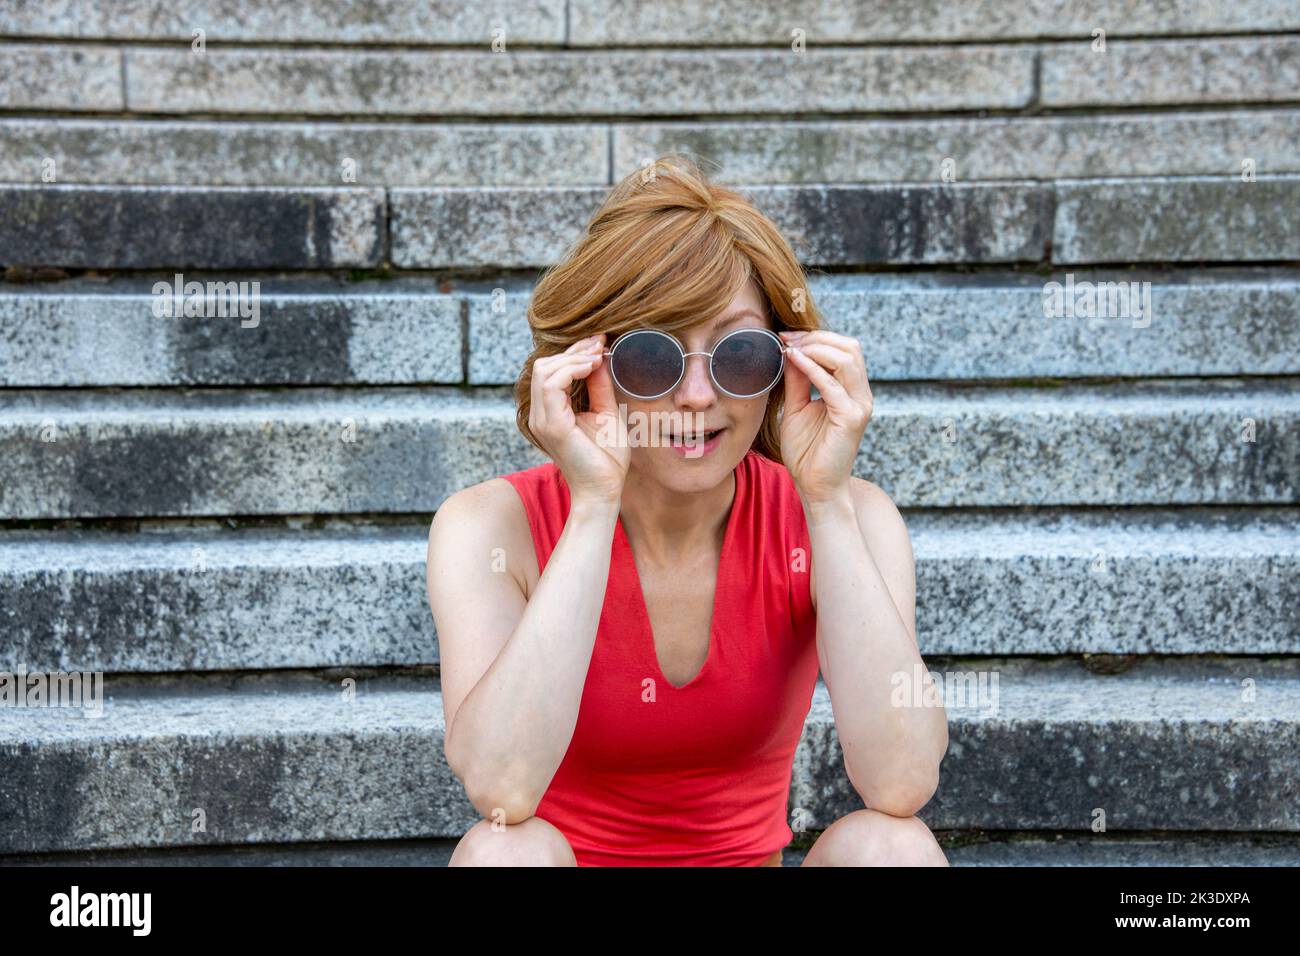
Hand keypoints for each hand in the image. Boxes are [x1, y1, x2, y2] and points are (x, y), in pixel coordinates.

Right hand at [528, 332, 629, 504]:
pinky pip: (552, 385)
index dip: (574, 352)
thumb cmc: (606, 459)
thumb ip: (599, 387)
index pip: (550, 370)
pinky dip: (572, 370)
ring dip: (573, 358)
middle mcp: (540, 415)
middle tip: (600, 345)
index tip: (600, 342)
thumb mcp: (606, 413)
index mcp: (550, 412)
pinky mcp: (552, 426)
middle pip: (543, 365)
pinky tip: (591, 368)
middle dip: (573, 350)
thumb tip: (599, 359)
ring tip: (597, 356)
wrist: (605, 491)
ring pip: (544, 371)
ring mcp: (543, 420)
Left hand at [777, 329, 872, 503]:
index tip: (785, 336)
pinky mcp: (851, 418)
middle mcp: (860, 394)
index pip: (843, 348)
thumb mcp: (797, 406)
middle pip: (849, 347)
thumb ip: (797, 380)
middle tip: (786, 339)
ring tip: (790, 349)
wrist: (814, 486)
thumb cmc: (806, 450)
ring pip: (847, 359)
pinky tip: (793, 361)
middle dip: (817, 337)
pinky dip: (812, 368)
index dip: (815, 337)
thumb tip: (790, 350)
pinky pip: (832, 385)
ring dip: (816, 348)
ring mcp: (859, 405)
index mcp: (850, 390)